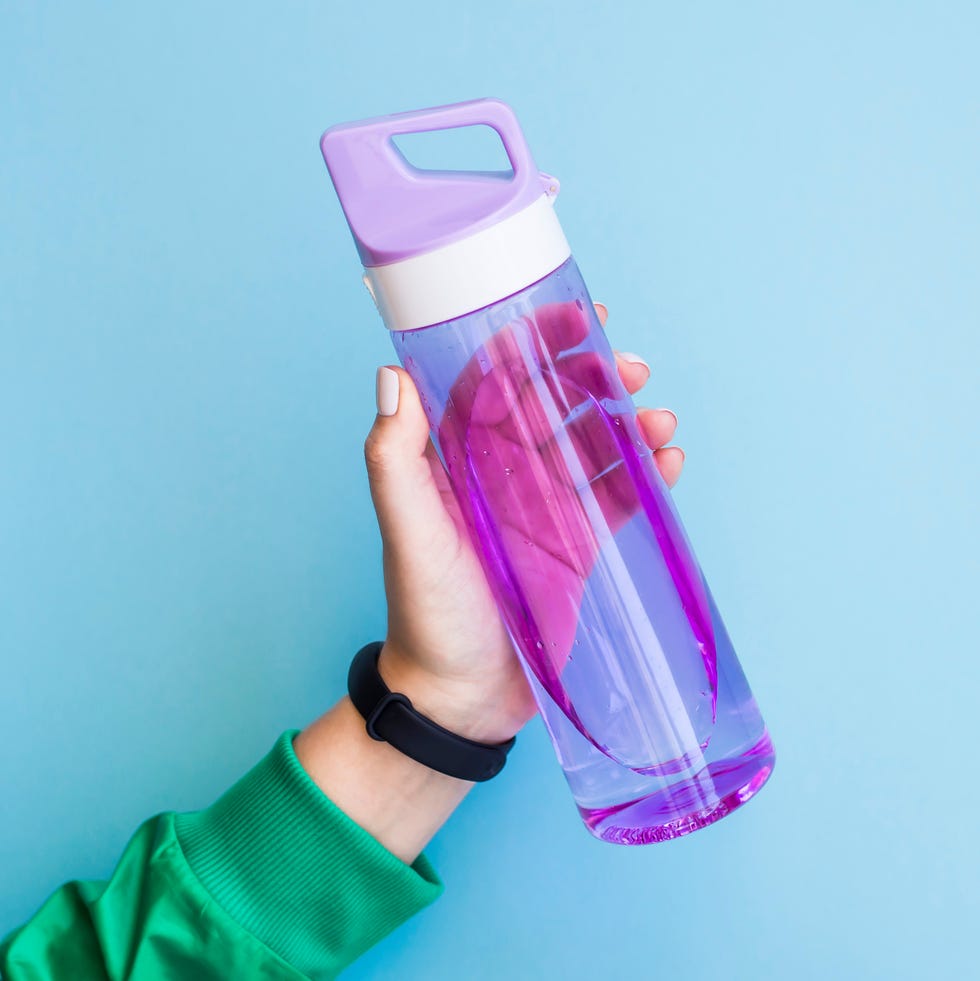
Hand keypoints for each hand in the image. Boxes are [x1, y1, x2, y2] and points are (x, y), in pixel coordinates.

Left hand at [366, 304, 683, 744]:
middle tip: (632, 367)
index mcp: (458, 459)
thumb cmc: (428, 613)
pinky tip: (668, 461)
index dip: (533, 344)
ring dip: (628, 422)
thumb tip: (392, 374)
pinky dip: (644, 473)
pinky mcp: (577, 544)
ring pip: (593, 445)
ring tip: (659, 418)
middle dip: (593, 377)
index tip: (574, 317)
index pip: (496, 382)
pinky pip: (616, 495)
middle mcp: (502, 474)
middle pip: (554, 404)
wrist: (461, 696)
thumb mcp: (409, 533)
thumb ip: (396, 459)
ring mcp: (543, 509)